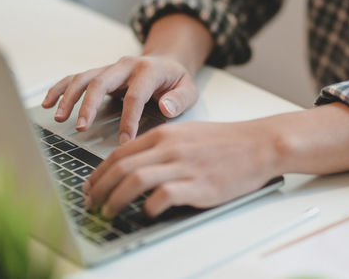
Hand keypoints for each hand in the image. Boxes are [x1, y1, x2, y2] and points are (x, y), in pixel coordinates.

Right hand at [41, 55, 197, 143]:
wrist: (168, 62)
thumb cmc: (176, 81)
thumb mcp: (189, 89)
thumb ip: (180, 99)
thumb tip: (166, 108)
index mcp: (148, 70)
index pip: (135, 96)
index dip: (129, 119)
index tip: (125, 141)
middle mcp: (126, 66)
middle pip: (101, 82)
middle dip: (89, 105)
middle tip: (82, 128)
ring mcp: (110, 68)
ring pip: (84, 78)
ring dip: (69, 97)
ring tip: (59, 118)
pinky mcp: (100, 73)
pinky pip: (76, 78)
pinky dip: (60, 89)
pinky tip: (48, 103)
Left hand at [82, 121, 281, 218]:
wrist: (258, 145)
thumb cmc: (225, 142)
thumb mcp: (187, 135)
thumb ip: (160, 147)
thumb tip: (135, 166)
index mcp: (164, 135)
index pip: (119, 154)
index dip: (98, 173)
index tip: (90, 186)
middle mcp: (169, 148)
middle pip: (121, 168)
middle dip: (99, 188)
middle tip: (91, 203)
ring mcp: (183, 166)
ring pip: (134, 181)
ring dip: (114, 200)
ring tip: (108, 212)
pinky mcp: (198, 185)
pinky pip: (163, 196)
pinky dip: (148, 207)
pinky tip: (146, 213)